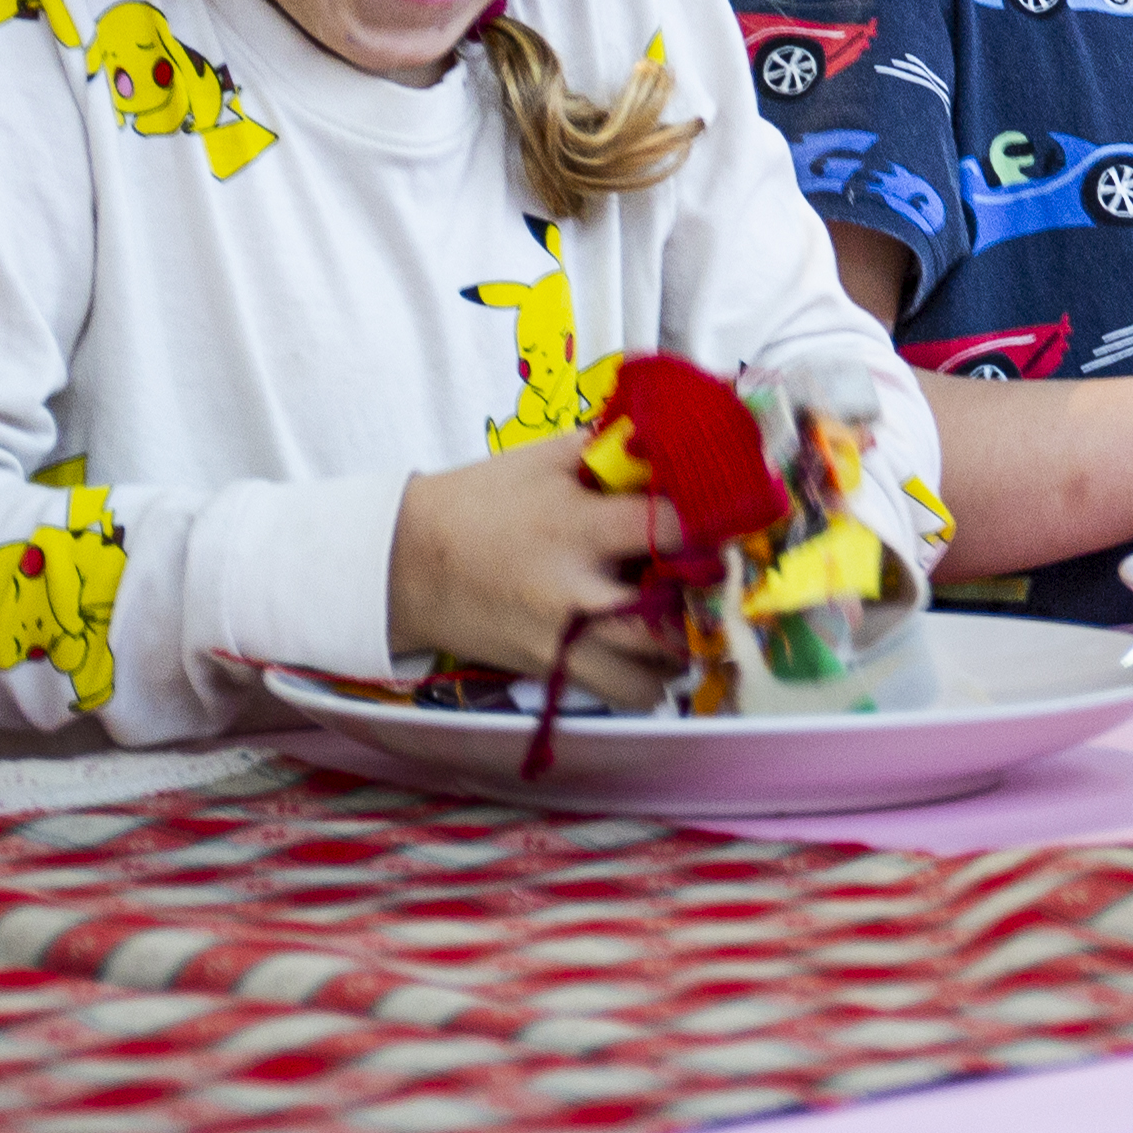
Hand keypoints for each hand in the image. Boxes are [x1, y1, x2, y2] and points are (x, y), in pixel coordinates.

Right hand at [389, 443, 691, 708]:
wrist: (408, 564)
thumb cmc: (481, 501)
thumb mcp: (545, 458)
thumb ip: (611, 450)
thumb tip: (673, 438)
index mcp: (578, 529)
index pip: (673, 529)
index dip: (711, 524)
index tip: (724, 518)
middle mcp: (577, 595)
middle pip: (676, 617)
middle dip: (704, 601)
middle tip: (709, 580)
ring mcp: (564, 644)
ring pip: (655, 672)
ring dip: (681, 648)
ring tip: (680, 618)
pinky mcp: (552, 674)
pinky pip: (624, 694)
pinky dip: (647, 678)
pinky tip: (645, 649)